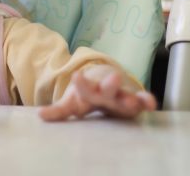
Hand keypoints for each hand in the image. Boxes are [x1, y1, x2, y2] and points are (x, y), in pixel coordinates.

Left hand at [38, 65, 156, 121]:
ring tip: (133, 100)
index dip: (81, 83)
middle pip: (107, 89)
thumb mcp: (73, 103)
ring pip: (126, 95)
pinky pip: (143, 100)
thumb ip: (59, 110)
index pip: (83, 87)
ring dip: (130, 97)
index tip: (77, 75)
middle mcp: (106, 91)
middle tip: (113, 78)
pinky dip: (147, 100)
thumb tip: (39, 115)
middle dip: (110, 85)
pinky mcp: (135, 100)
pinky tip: (151, 104)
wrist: (106, 80)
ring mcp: (122, 95)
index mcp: (89, 91)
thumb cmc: (88, 95)